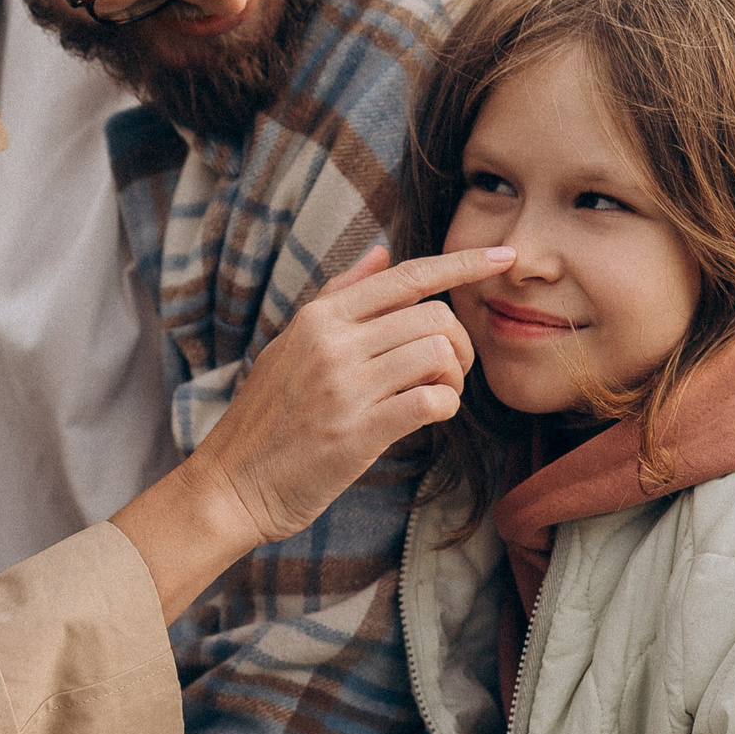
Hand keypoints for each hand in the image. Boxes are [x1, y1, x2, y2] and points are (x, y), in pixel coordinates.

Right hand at [186, 243, 507, 544]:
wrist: (231, 483)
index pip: (406, 275)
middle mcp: (333, 342)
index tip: (503, 255)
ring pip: (438, 354)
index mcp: (320, 316)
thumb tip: (381, 250)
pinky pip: (431, 402)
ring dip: (454, 378)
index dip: (463, 263)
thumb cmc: (267, 416)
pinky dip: (445, 407)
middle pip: (433, 316)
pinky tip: (428, 416)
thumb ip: (341, 294)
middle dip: (458, 343)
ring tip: (436, 394)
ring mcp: (345, 386)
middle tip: (448, 372)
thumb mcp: (293, 343)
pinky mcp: (357, 432)